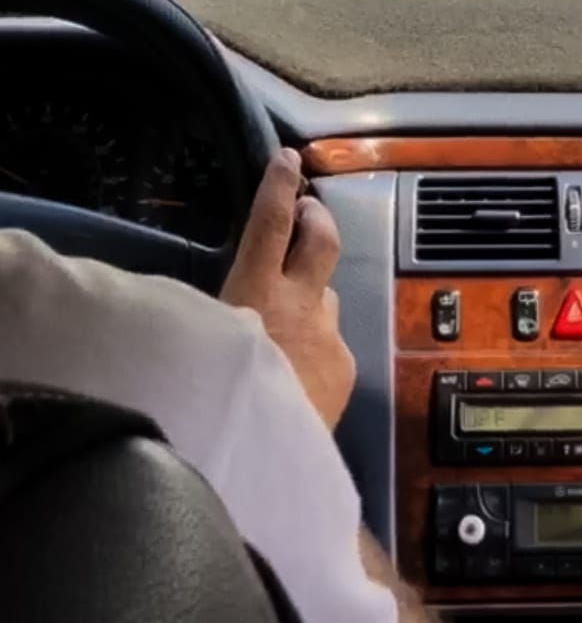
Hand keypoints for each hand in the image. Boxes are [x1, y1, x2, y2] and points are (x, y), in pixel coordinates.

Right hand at [220, 148, 354, 428]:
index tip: (287, 158)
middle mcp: (301, 305)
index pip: (271, 220)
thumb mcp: (193, 344)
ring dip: (312, 297)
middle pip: (322, 240)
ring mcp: (330, 335)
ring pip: (326, 299)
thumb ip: (207, 315)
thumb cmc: (209, 401)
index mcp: (256, 292)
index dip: (280, 185)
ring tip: (290, 320)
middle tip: (308, 213)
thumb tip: (200, 306)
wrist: (262, 464)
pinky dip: (316, 346)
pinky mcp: (346, 368)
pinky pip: (331, 343)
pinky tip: (299, 374)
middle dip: (316, 219)